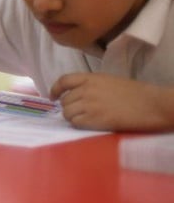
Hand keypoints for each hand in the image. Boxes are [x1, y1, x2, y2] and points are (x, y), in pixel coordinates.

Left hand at [51, 73, 173, 131]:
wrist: (150, 104)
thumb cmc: (135, 93)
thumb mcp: (109, 81)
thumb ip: (91, 85)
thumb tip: (77, 94)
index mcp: (91, 78)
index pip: (64, 81)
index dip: (55, 89)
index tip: (52, 96)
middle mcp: (86, 90)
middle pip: (64, 100)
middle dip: (68, 107)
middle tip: (77, 112)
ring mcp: (88, 105)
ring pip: (67, 113)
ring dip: (72, 117)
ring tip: (84, 119)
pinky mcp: (94, 119)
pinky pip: (75, 123)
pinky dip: (78, 124)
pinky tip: (88, 124)